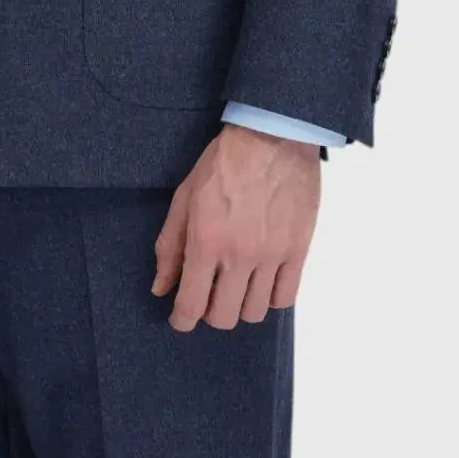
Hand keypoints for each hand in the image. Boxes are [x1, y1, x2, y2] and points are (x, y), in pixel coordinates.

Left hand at [151, 123, 320, 330]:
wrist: (272, 137)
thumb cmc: (223, 162)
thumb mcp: (185, 197)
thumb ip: (170, 246)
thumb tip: (160, 287)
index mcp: (206, 241)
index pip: (191, 305)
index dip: (181, 320)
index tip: (180, 319)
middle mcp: (239, 255)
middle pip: (224, 317)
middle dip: (210, 312)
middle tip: (209, 294)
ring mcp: (271, 256)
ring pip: (254, 313)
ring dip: (240, 305)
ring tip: (236, 285)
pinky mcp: (298, 251)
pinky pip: (284, 298)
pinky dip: (270, 297)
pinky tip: (262, 280)